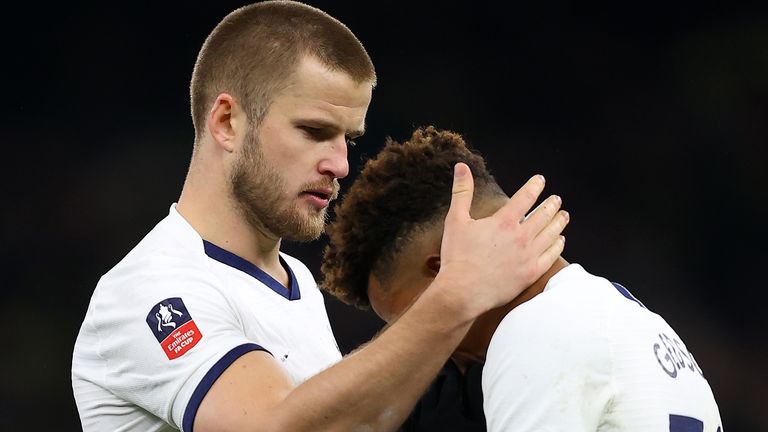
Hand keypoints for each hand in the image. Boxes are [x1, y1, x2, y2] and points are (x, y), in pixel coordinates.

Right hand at [435, 163, 567, 318]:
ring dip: (559, 222)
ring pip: (551, 234)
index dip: (535, 186)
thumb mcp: (455, 220)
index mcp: (504, 221)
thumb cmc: (457, 257)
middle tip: (557, 199)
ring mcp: (528, 256)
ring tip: (564, 216)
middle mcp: (521, 236)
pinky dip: (558, 245)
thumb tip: (461, 167)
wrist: (463, 291)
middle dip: (551, 204)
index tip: (540, 180)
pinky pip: (551, 256)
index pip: (525, 197)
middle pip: (543, 215)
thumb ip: (462, 192)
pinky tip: (560, 240)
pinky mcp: (531, 273)